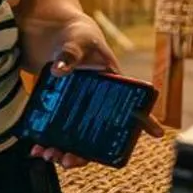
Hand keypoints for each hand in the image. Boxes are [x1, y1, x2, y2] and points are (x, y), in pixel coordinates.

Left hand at [27, 24, 164, 169]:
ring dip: (63, 152)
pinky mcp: (59, 109)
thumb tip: (60, 70)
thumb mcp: (77, 41)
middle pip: (98, 136)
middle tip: (68, 159)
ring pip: (76, 139)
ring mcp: (78, 108)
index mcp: (113, 85)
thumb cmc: (76, 35)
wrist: (53, 32)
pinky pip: (56, 132)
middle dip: (84, 154)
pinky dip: (47, 143)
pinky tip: (36, 148)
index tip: (156, 133)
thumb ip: (70, 53)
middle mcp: (98, 103)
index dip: (144, 122)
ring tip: (48, 155)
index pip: (133, 106)